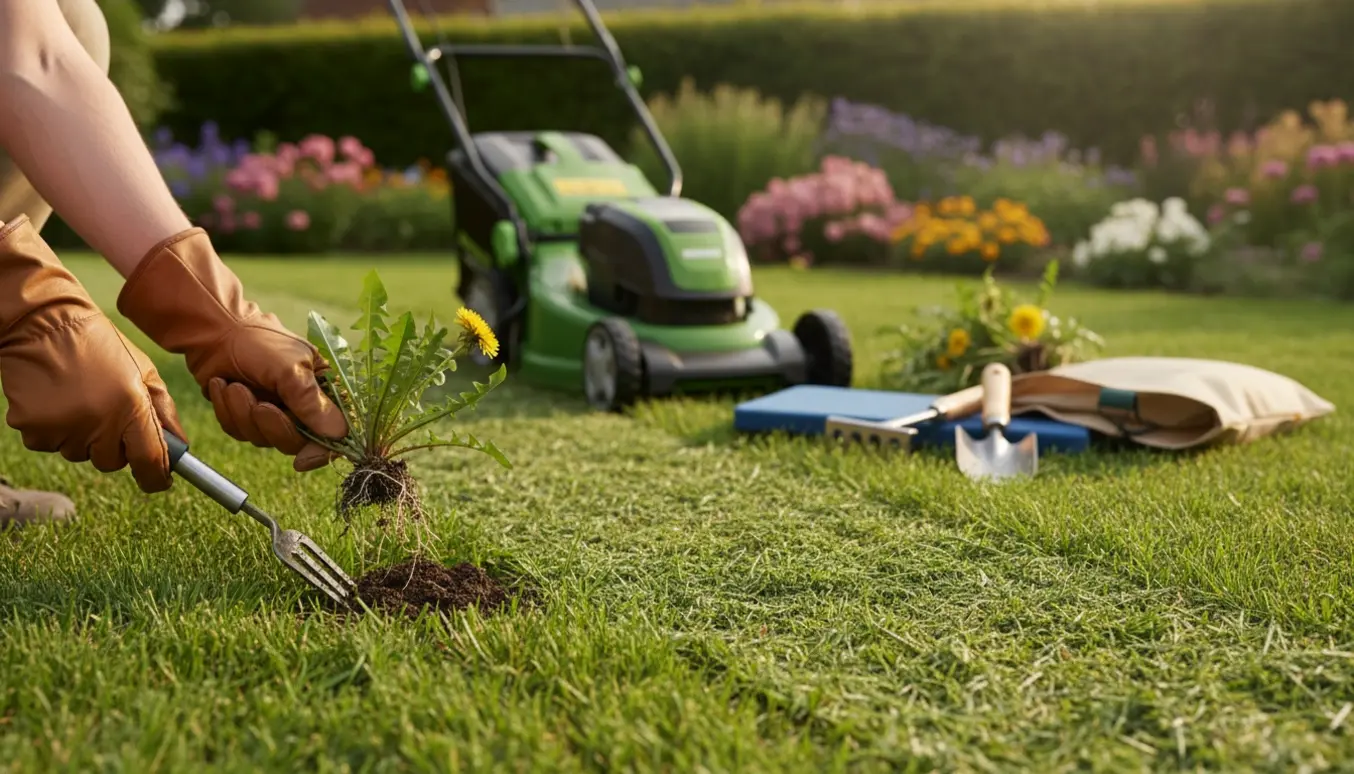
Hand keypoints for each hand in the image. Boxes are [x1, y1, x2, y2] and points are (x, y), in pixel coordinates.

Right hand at [0, 217, 185, 492]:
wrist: (42, 325)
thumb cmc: (101, 346)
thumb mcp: (143, 371)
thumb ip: (164, 412)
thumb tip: (179, 449)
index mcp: (131, 406)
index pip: (150, 461)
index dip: (156, 477)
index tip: (159, 480)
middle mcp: (98, 422)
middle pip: (112, 462)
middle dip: (114, 446)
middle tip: (107, 411)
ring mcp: (63, 428)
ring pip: (79, 454)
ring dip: (83, 435)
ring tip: (78, 396)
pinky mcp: (32, 429)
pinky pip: (50, 444)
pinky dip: (54, 429)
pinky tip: (55, 399)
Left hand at [116, 229, 348, 470]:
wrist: (214, 331)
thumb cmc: (258, 342)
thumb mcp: (289, 369)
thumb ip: (313, 402)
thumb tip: (340, 434)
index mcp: (325, 390)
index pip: (335, 432)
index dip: (321, 450)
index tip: (302, 460)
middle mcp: (303, 406)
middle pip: (296, 442)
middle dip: (272, 426)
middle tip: (258, 405)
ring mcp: (275, 412)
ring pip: (264, 439)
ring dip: (243, 414)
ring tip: (233, 386)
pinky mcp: (247, 416)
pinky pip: (240, 432)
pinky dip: (228, 412)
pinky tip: (222, 387)